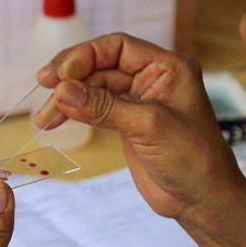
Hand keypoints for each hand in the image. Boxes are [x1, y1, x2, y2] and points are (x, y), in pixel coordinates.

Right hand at [35, 33, 243, 219]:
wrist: (202, 199)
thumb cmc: (193, 158)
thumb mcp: (148, 126)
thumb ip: (105, 106)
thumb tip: (64, 92)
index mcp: (167, 67)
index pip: (118, 47)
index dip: (85, 56)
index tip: (60, 75)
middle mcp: (152, 79)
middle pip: (101, 66)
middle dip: (71, 78)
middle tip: (43, 87)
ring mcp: (138, 102)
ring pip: (94, 89)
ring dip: (67, 100)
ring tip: (43, 118)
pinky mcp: (127, 124)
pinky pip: (95, 110)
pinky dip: (74, 113)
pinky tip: (55, 120)